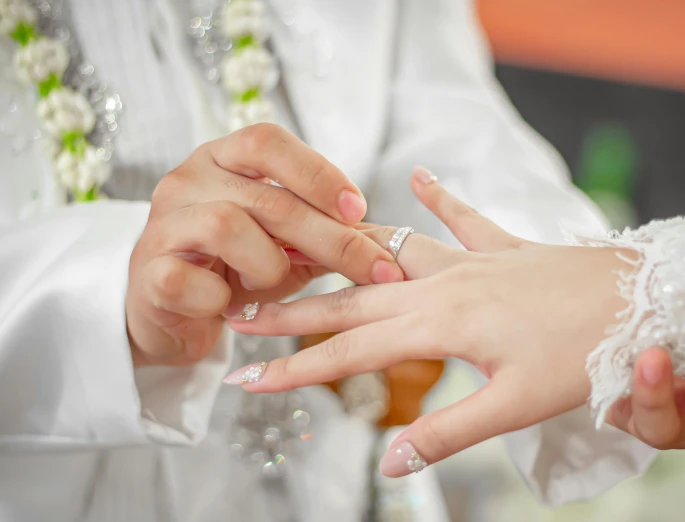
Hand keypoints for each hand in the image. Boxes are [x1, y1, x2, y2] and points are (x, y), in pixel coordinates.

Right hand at [127, 124, 401, 366]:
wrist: (172, 311)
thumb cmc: (234, 268)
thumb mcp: (284, 244)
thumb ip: (322, 233)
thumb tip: (385, 240)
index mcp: (222, 160)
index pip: (267, 142)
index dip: (317, 172)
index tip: (358, 209)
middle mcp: (187, 180)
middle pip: (267, 197)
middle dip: (329, 238)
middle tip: (374, 269)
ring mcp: (162, 223)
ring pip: (225, 225)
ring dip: (267, 263)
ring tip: (271, 281)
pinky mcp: (146, 272)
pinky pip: (187, 279)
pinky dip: (219, 297)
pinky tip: (227, 305)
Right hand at [225, 168, 628, 475]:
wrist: (642, 299)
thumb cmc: (586, 353)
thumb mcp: (517, 405)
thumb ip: (450, 431)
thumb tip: (391, 462)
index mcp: (440, 325)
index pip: (348, 351)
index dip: (295, 368)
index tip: (247, 376)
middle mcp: (443, 285)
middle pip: (350, 298)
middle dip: (293, 311)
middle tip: (242, 313)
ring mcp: (471, 261)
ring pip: (390, 253)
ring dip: (342, 256)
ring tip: (298, 249)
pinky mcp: (502, 248)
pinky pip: (463, 219)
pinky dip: (440, 199)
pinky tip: (420, 176)